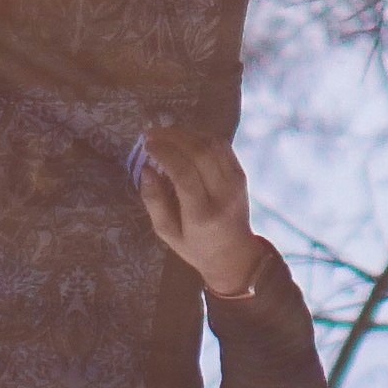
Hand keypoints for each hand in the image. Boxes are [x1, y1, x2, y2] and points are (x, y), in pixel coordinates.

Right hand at [131, 121, 262, 300]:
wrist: (234, 254)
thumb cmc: (195, 246)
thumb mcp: (167, 233)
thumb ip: (154, 201)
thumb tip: (145, 168)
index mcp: (202, 216)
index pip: (184, 174)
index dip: (165, 154)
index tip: (147, 145)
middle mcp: (223, 196)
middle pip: (199, 153)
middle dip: (173, 137)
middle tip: (152, 133)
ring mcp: (236, 183)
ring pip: (212, 145)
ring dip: (186, 133)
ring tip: (165, 133)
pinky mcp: (241, 174)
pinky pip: (222, 145)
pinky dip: (201, 135)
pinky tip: (185, 138)